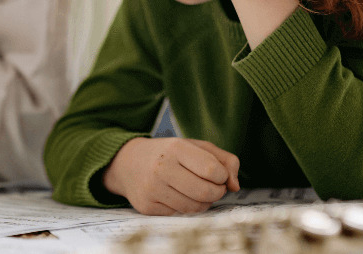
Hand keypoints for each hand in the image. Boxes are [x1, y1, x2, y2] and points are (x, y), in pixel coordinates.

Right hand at [102, 137, 240, 215]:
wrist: (127, 163)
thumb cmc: (168, 154)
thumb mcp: (195, 146)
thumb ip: (224, 160)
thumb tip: (235, 186)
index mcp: (176, 148)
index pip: (212, 169)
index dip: (222, 176)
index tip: (218, 175)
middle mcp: (161, 168)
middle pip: (206, 192)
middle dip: (216, 192)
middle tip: (214, 187)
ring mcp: (152, 188)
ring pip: (194, 207)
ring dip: (203, 202)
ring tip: (197, 192)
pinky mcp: (147, 206)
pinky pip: (179, 215)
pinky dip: (186, 208)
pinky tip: (180, 197)